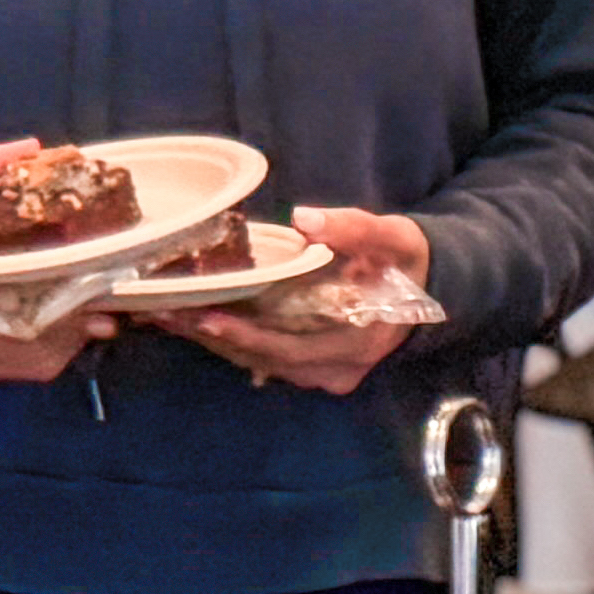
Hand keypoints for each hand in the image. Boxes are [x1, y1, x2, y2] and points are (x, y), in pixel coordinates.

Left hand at [162, 208, 428, 393]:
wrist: (429, 283)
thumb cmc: (407, 258)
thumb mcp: (392, 236)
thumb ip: (353, 228)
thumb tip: (304, 219)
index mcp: (360, 343)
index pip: (293, 349)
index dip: (248, 337)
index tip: (206, 319)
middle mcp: (338, 370)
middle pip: (266, 360)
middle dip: (215, 340)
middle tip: (165, 314)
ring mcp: (323, 374)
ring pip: (260, 363)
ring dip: (214, 342)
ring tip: (165, 316)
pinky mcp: (311, 367)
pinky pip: (265, 359)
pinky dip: (230, 342)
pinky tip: (192, 322)